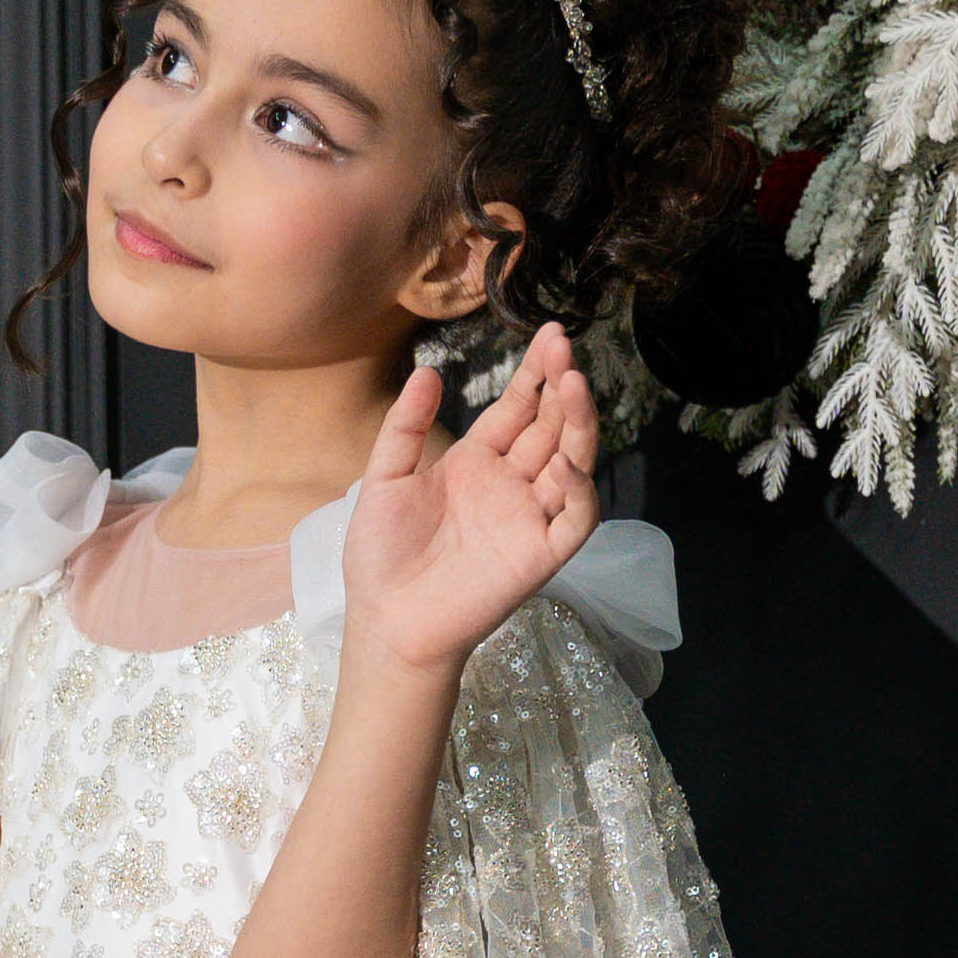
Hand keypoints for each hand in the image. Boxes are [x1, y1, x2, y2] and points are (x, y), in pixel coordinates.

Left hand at [338, 321, 598, 673]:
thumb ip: (405, 427)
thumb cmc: (380, 557)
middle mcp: (510, 484)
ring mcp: (529, 518)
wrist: (385, 622)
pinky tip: (565, 462)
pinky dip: (577, 490)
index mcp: (476, 462)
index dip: (535, 374)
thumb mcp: (383, 479)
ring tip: (574, 385)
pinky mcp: (539, 555)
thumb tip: (430, 371)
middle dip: (559, 386)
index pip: (517, 409)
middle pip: (549, 426)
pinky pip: (574, 519)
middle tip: (564, 345)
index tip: (550, 335)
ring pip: (570, 462)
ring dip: (577, 425)